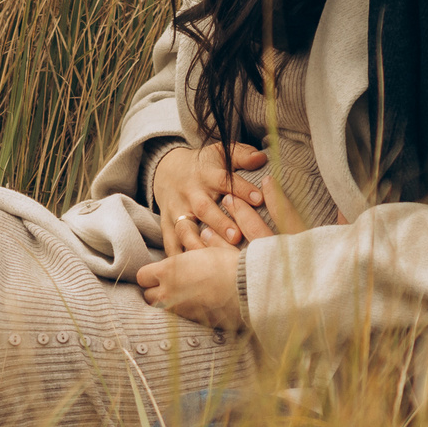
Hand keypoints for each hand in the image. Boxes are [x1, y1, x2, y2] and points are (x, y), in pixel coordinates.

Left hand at [135, 245, 245, 331]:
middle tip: (170, 287)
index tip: (160, 274)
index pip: (142, 276)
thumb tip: (203, 232)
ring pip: (162, 310)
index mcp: (169, 270)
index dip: (150, 275)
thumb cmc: (232, 264)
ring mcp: (179, 310)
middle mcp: (168, 292)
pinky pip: (180, 319)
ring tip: (182, 298)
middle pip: (148, 297)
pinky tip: (197, 308)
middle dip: (156, 292)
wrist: (249, 288)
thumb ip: (201, 242)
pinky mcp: (193, 323)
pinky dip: (184, 314)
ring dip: (167, 304)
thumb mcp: (214, 248)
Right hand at [153, 141, 272, 255]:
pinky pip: (170, 243)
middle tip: (236, 236)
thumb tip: (261, 158)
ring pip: (185, 229)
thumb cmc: (204, 166)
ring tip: (211, 259)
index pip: (224, 181)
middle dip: (219, 222)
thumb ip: (242, 155)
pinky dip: (176, 257)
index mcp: (206, 175)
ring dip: (197, 243)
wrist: (166, 171)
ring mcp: (177, 211)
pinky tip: (186, 273)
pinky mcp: (167, 225)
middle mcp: (190, 193)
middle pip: (204, 208)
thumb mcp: (220, 153)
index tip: (259, 199)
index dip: (242, 189)